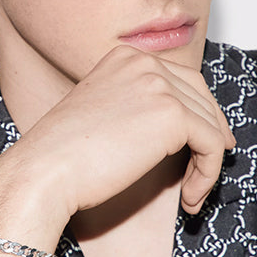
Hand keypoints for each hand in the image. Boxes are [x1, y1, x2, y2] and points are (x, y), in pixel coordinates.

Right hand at [0, 46, 234, 240]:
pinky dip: (208, 175)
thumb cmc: (64, 156)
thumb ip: (136, 109)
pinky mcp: (172, 114)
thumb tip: (179, 129)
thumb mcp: (103, 115)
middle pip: (201, 96)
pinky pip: (212, 145)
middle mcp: (144, 63)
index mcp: (125, 59)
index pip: (180, 80)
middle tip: (208, 167)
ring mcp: (159, 85)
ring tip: (191, 194)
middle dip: (212, 133)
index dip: (198, 114)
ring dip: (207, 163)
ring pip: (210, 123)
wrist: (44, 171)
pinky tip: (189, 198)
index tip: (202, 144)